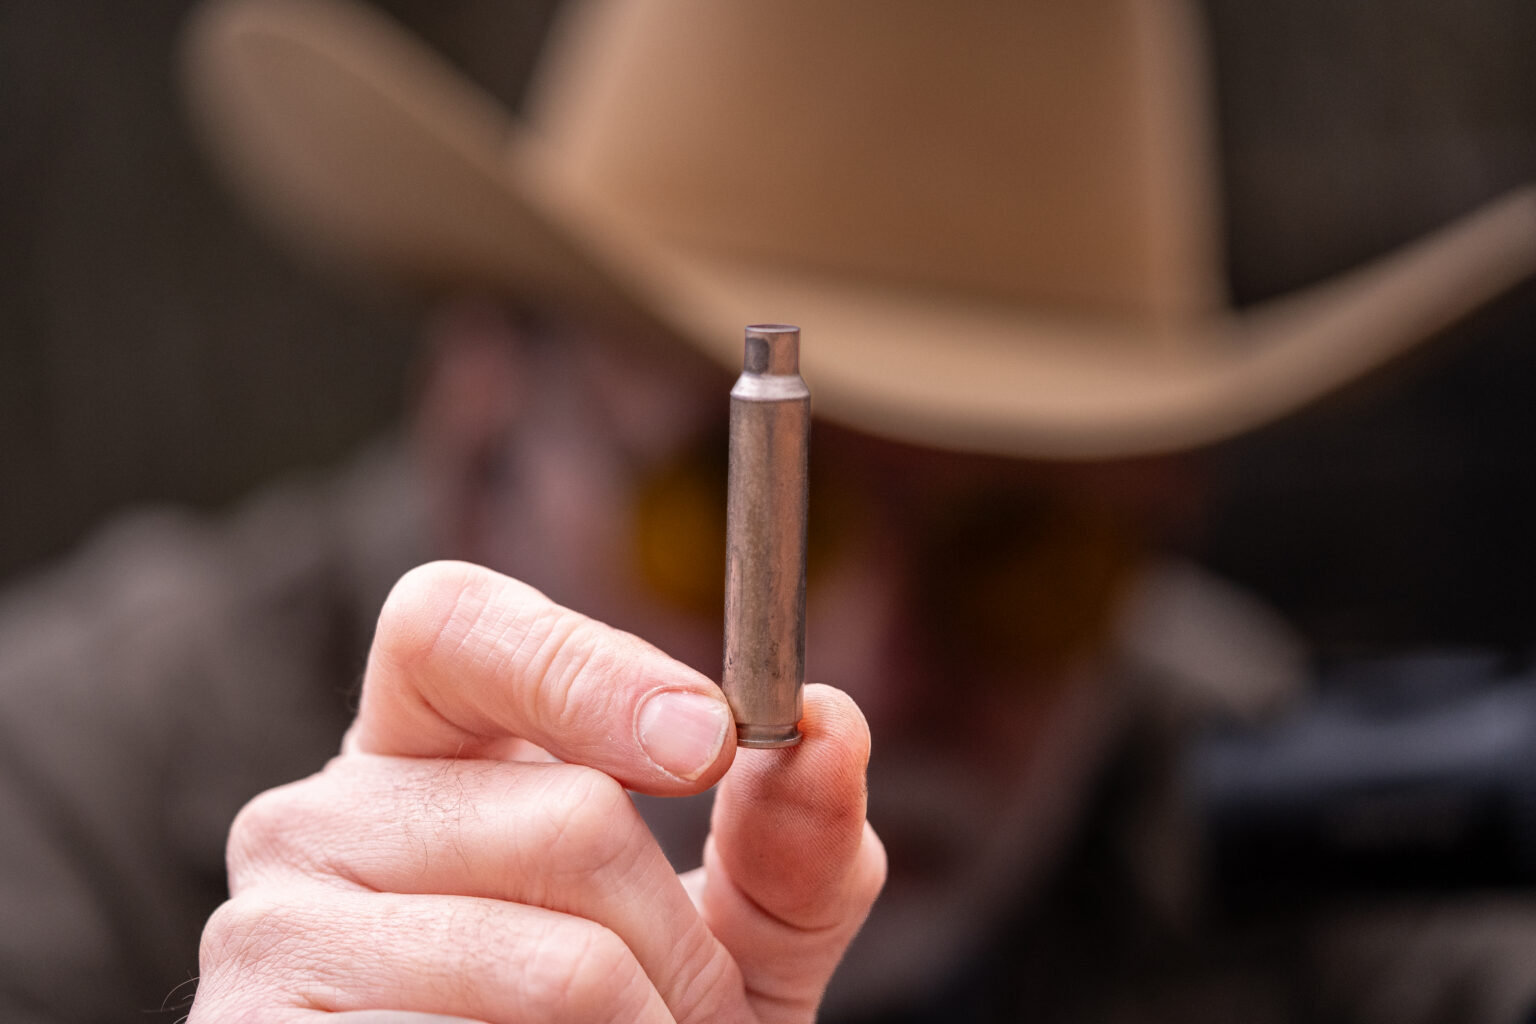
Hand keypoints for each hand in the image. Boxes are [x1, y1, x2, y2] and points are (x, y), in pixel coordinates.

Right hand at [190, 561, 884, 1022]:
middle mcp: (321, 818)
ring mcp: (273, 933)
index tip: (709, 740)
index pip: (452, 622)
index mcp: (420, 753)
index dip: (585, 664)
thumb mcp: (720, 942)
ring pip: (555, 960)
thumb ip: (781, 843)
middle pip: (566, 814)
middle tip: (699, 1018)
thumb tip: (830, 726)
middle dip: (683, 946)